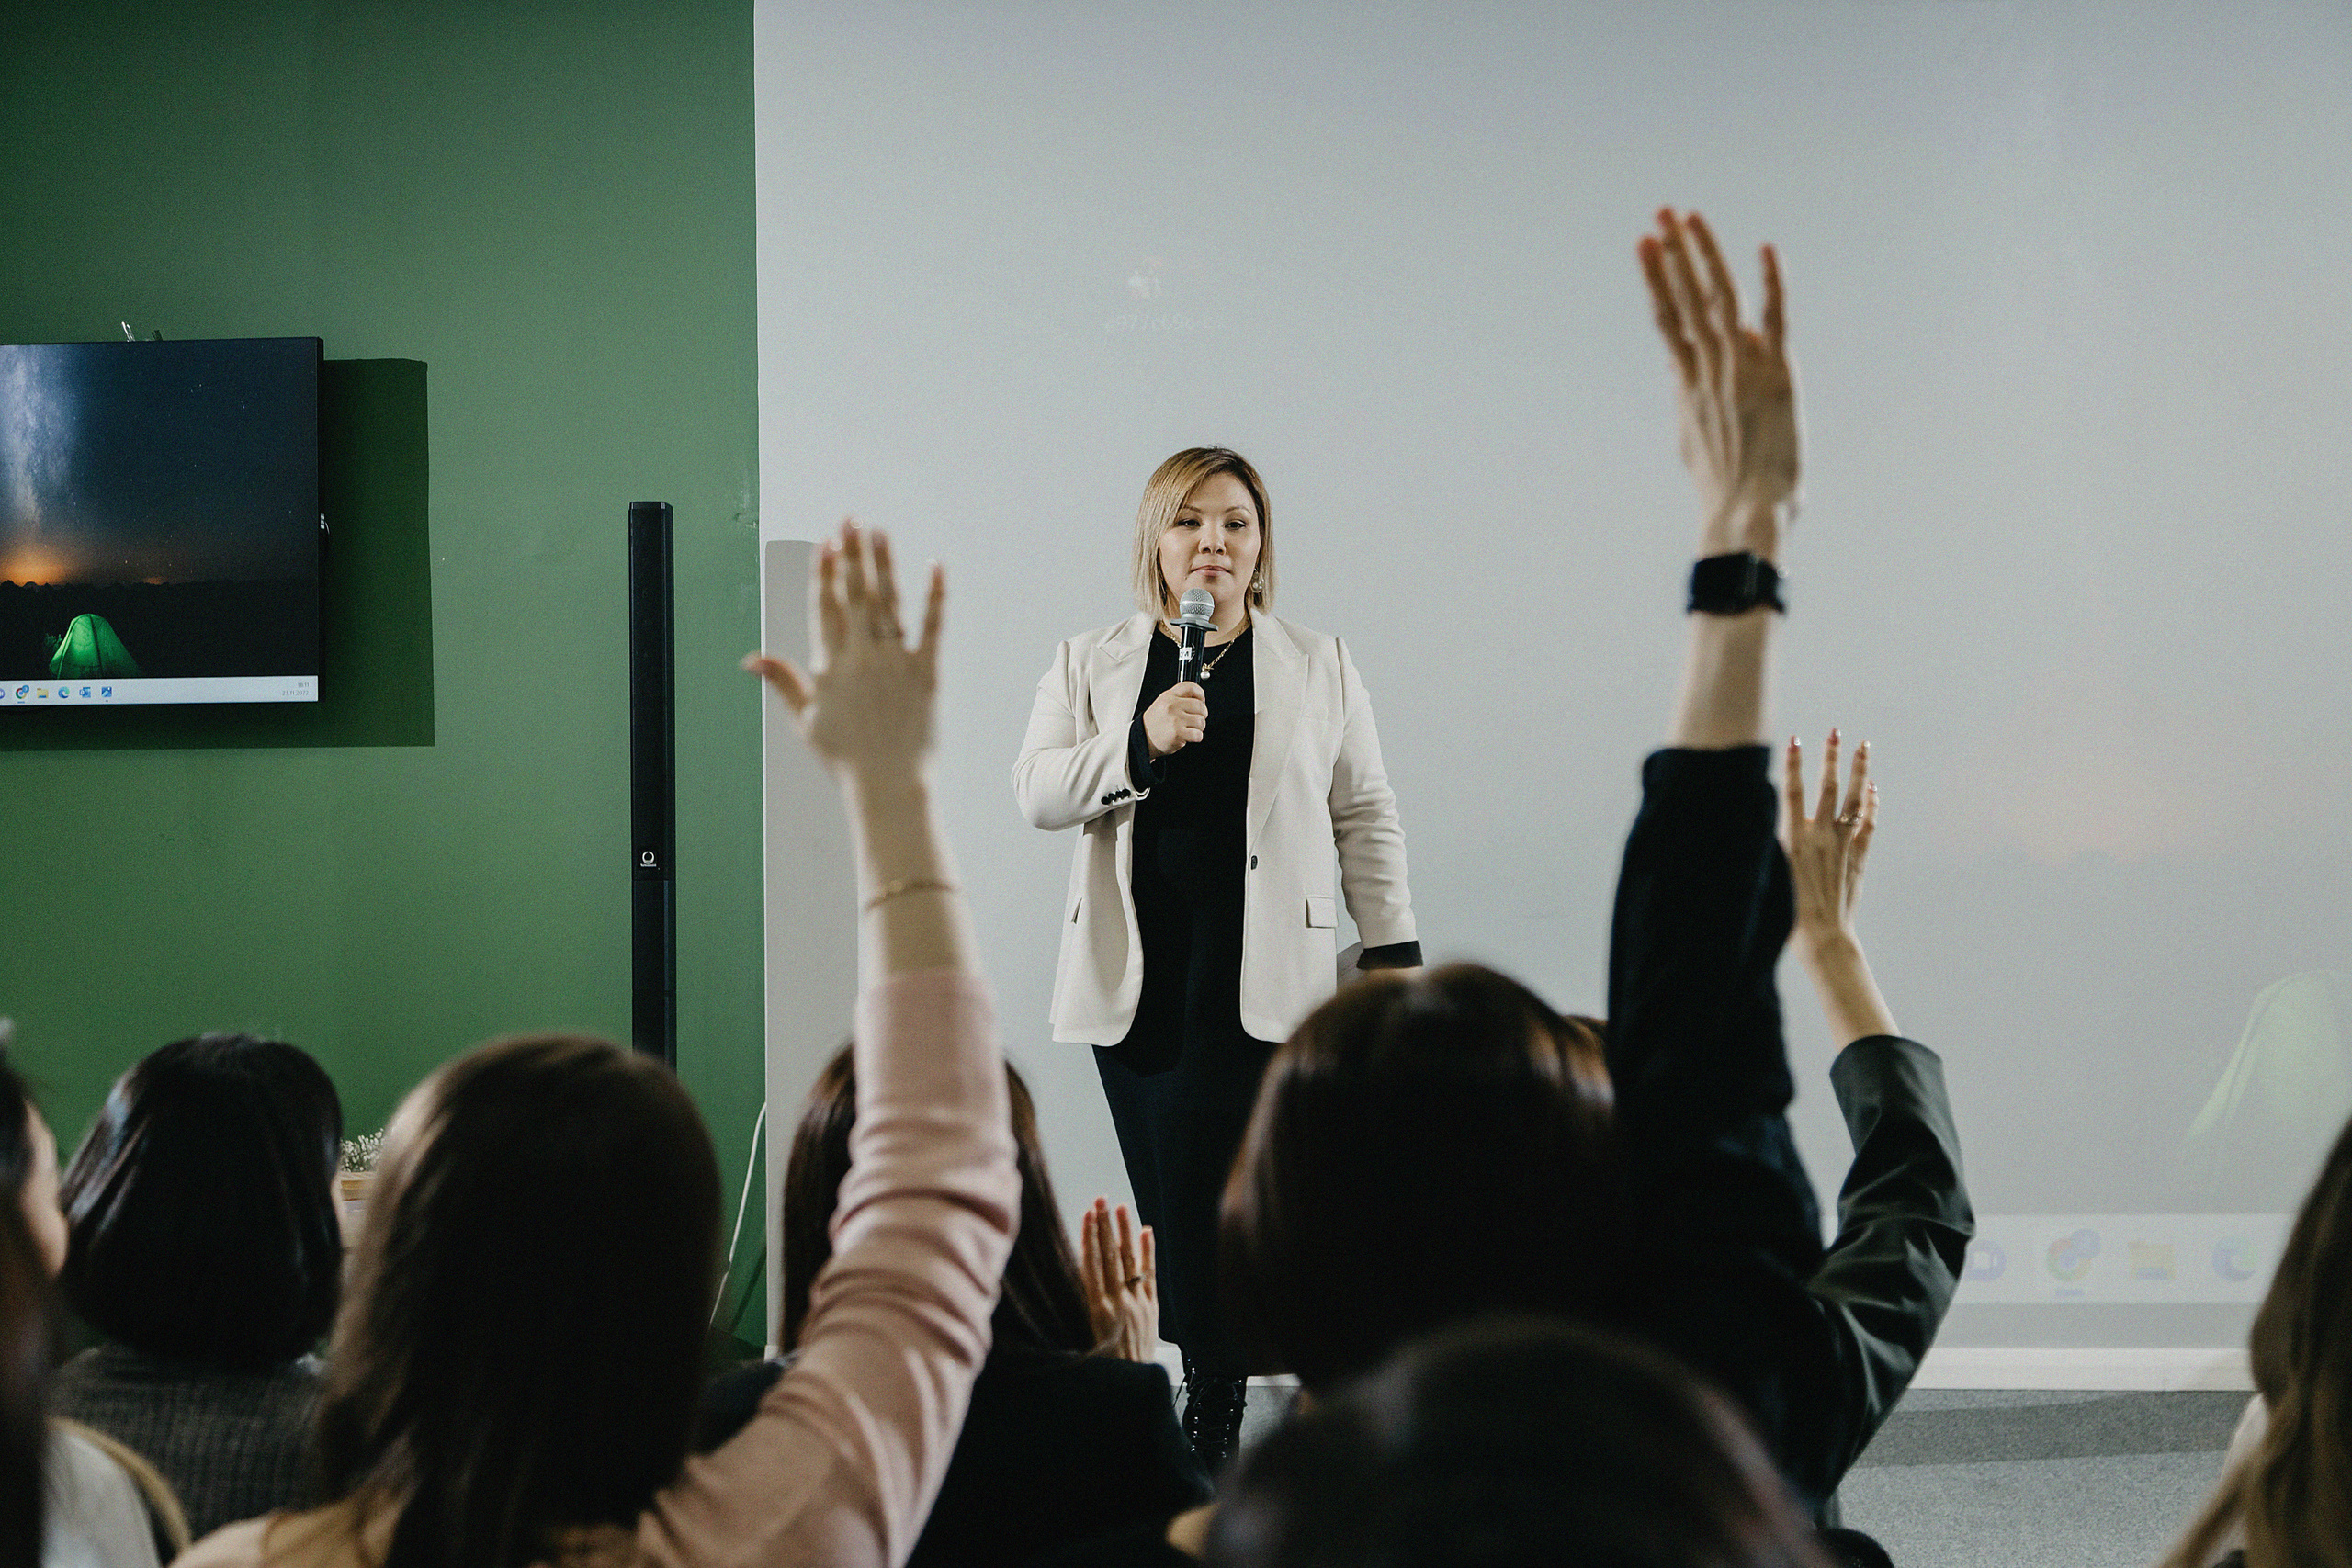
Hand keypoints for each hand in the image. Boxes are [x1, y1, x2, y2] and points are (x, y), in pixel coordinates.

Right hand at [743, 519, 943, 785]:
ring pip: (888, 603)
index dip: (824, 573)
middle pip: (855, 596)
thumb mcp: (806, 720)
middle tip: (848, 519)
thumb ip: (782, 682)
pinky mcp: (926, 673)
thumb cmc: (845, 758)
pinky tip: (935, 567)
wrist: (888, 785)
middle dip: (851, 555)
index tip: (824, 544)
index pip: (825, 608)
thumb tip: (750, 659)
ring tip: (878, 532)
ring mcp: (895, 663)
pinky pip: (932, 627)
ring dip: (883, 565)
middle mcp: (862, 658)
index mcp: (831, 667)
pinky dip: (935, 596)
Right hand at [1079, 1197, 1157, 1362]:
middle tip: (1101, 1201)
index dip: (1089, 1237)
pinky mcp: (1152, 1309)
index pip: (1091, 1264)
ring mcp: (1136, 1304)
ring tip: (1121, 1208)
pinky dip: (1148, 1253)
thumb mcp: (1083, 1334)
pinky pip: (1150, 1276)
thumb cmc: (1102, 1362)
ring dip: (1124, 1233)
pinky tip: (1146, 1232)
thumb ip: (1084, 1304)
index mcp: (1096, 1309)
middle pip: (1110, 1257)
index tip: (1087, 1215)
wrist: (1129, 1383)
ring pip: (1129, 1262)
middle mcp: (1117, 1302)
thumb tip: (1080, 1272)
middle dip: (1105, 1226)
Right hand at [1142, 681, 1206, 757]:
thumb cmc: (1154, 723)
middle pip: (1200, 706)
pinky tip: (1188, 736)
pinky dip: (1196, 737)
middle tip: (1194, 719)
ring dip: (1199, 727)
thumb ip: (1178, 698)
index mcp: (1168, 696)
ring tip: (1189, 729)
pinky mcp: (1178, 733)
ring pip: (1201, 721)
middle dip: (1201, 714)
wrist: (1143, 739)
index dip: (1200, 694)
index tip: (1201, 700)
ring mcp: (1175, 720)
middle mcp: (1172, 706)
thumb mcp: (1162, 703)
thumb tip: (1198, 698)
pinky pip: (1198, 734)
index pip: (1191, 687)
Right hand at [1638, 208, 1799, 559]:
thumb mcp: (1693, 439)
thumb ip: (1689, 397)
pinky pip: (1776, 320)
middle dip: (1673, 253)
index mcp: (1689, 384)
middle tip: (1662, 213)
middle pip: (1687, 299)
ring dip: (1702, 256)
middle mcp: (1710, 369)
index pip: (1668, 318)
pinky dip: (1771, 284)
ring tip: (1688, 218)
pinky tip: (1766, 249)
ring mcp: (1742, 369)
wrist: (1746, 512)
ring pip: (1718, 300)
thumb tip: (1680, 371)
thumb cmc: (1724, 490)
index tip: (1644, 243)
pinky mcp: (1778, 376)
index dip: (1656, 278)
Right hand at [1783, 729, 1874, 951]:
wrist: (1823, 936)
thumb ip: (1772, 844)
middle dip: (1832, 757)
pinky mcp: (1858, 858)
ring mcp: (1843, 845)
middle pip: (1829, 788)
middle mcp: (1822, 836)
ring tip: (1864, 747)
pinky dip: (1872, 804)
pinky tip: (1873, 789)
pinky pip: (1868, 824)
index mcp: (1796, 839)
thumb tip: (1761, 817)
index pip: (1795, 792)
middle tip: (1836, 732)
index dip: (1794, 764)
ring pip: (1854, 800)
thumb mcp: (1771, 873)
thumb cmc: (1788, 911)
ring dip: (1859, 771)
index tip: (1794, 739)